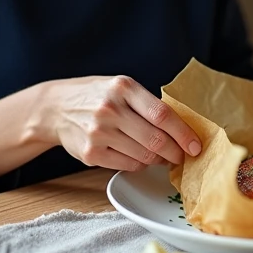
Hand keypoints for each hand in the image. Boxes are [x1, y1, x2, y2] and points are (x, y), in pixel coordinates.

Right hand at [45, 76, 201, 171]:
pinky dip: (140, 164)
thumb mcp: (121, 87)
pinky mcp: (90, 154)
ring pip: (144, 156)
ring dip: (159, 160)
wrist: (55, 108)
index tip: (196, 145)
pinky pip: (128, 165)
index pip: (162, 114)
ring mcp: (98, 133)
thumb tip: (182, 130)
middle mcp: (110, 109)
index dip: (184, 133)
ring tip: (163, 156)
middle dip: (176, 152)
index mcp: (123, 87)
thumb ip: (146, 103)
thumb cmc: (96, 96)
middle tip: (184, 156)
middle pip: (156, 140)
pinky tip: (140, 157)